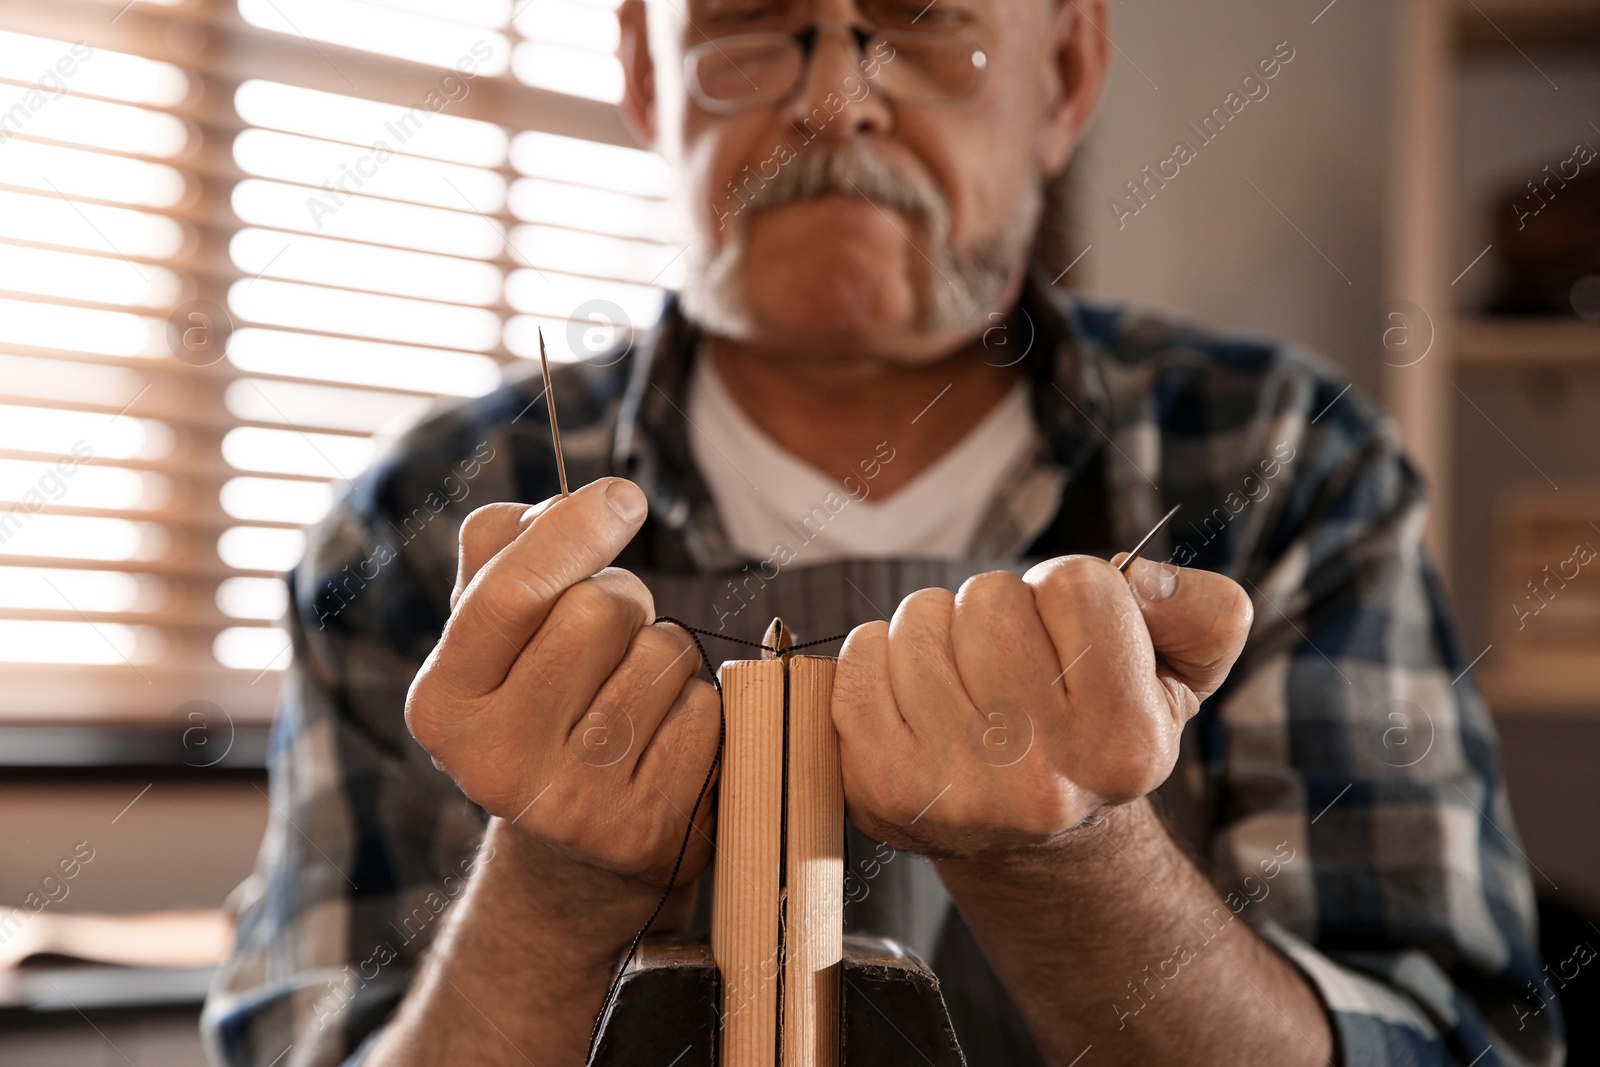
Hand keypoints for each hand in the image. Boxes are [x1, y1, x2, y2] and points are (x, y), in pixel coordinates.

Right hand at [405, 478, 720, 905]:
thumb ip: (503, 557)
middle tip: (608, 645)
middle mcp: (495, 762)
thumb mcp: (490, 647)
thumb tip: (572, 501)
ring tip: (632, 699)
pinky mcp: (649, 828)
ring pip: (664, 653)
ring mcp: (575, 803)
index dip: (575, 528)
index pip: (511, 590)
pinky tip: (663, 743)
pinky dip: (700, 708)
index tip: (623, 496)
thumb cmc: (535, 715)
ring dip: (664, 656)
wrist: (569, 866)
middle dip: (624, 603)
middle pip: (602, 610)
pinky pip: (707, 709)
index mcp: (442, 704)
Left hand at [831, 555, 1251, 857]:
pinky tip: (914, 699)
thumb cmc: (1094, 731)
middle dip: (996, 611)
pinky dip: (878, 657)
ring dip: (936, 632)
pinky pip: (859, 658)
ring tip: (965, 685)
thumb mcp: (1179, 676)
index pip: (1078, 584)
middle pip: (990, 598)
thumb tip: (1144, 582)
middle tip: (1009, 666)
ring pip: (921, 621)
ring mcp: (955, 791)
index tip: (1069, 640)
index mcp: (1129, 746)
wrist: (1030, 837)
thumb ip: (1203, 613)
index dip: (1066, 593)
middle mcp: (1044, 782)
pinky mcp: (882, 788)